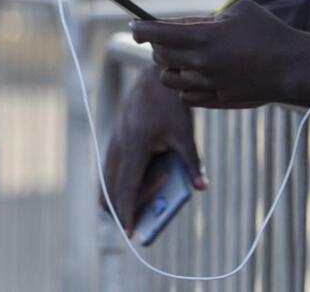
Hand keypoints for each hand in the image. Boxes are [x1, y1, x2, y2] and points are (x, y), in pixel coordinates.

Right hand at [101, 67, 206, 232]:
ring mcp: (115, 141)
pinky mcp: (117, 137)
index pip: (126, 189)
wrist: (155, 77)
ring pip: (107, 178)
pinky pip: (112, 166)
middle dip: (118, 209)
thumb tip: (202, 186)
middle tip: (131, 225)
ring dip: (116, 195)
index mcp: (135, 148)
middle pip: (109, 188)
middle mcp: (120, 146)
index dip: (127, 213)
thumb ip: (192, 162)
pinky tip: (134, 185)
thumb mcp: (185, 134)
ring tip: (130, 211)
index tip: (130, 232)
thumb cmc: (172, 105)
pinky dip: (118, 180)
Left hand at [131, 0, 302, 107]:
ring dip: (169, 66)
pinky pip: (186, 96)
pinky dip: (184, 85)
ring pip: (169, 79)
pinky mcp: (217, 99)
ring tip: (180, 57)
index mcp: (204, 38)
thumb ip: (210, 18)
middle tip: (161, 37)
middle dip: (156, 44)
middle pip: (160, 56)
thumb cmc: (270, 32)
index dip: (141, 28)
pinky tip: (195, 75)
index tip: (133, 24)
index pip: (158, 33)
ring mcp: (208, 84)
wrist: (292, 66)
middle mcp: (201, 63)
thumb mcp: (240, 11)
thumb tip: (189, 27)